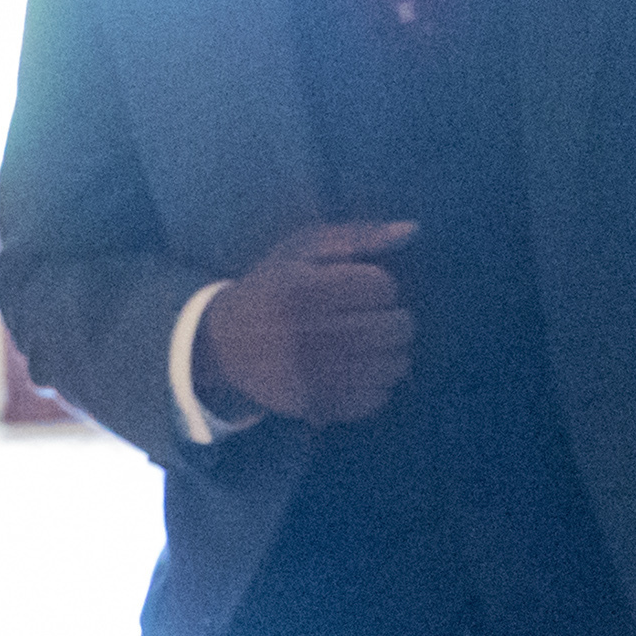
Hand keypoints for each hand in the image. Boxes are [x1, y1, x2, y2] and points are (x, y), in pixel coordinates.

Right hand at [202, 220, 420, 424]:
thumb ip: (358, 236)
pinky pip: (376, 398)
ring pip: (393, 366)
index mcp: (303, 289)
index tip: (363, 289)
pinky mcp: (316, 404)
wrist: (222, 345)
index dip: (380, 286)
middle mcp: (308, 333)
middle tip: (375, 319)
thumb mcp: (302, 249)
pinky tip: (360, 371)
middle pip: (396, 328)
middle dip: (395, 320)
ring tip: (370, 346)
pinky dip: (378, 385)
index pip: (383, 287)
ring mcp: (313, 374)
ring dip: (391, 354)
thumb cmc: (271, 287)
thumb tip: (413, 230)